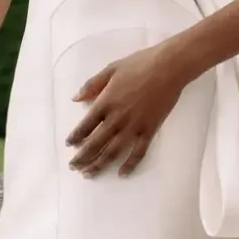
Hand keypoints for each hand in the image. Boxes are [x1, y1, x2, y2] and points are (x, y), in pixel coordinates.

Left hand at [67, 43, 187, 177]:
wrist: (169, 67)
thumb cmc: (140, 64)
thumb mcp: (111, 69)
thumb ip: (92, 85)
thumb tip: (75, 99)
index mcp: (105, 102)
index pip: (85, 126)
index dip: (75, 137)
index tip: (69, 145)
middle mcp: (117, 118)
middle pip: (95, 143)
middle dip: (82, 157)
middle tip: (73, 166)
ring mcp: (134, 126)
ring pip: (113, 152)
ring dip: (99, 164)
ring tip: (89, 174)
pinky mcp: (150, 130)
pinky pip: (138, 152)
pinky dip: (129, 165)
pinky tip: (121, 173)